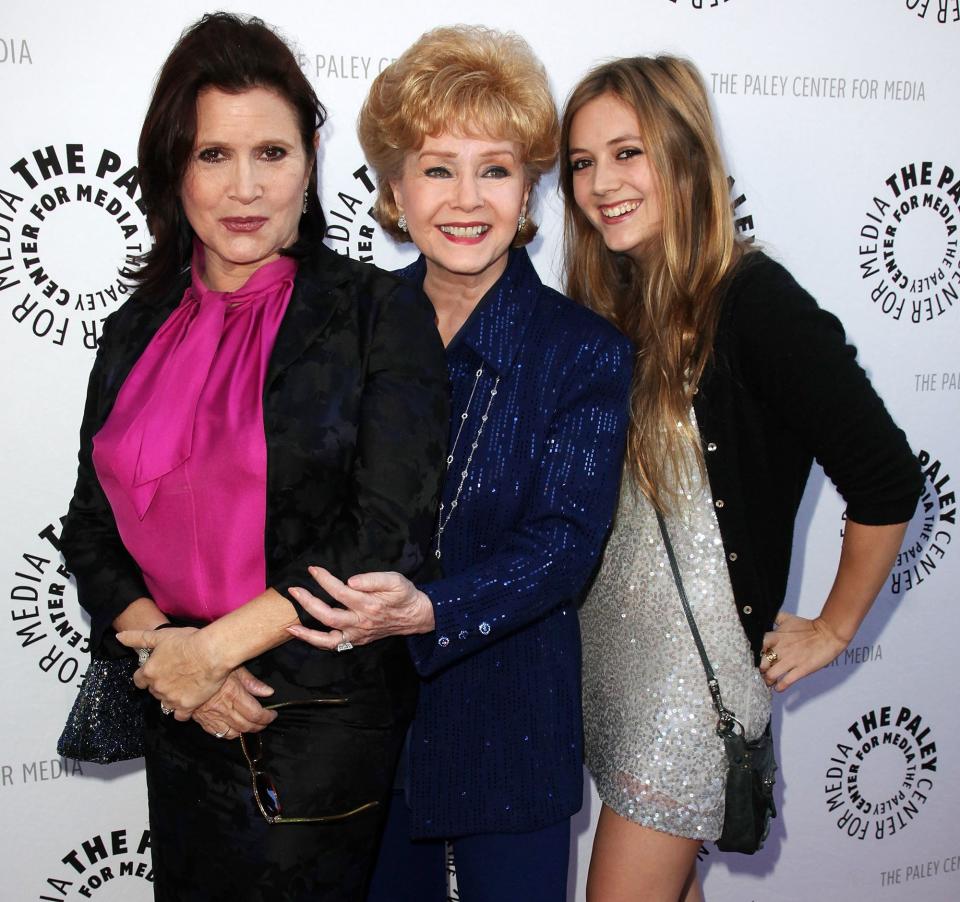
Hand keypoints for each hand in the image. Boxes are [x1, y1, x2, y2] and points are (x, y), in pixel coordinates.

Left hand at [116, 625, 229, 718]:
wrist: (212, 653)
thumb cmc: (188, 641)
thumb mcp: (161, 636)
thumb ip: (138, 638)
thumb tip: (119, 637)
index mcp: (149, 671)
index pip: (139, 680)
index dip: (147, 676)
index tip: (158, 671)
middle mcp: (157, 687)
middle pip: (154, 691)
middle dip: (162, 685)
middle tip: (176, 675)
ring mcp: (171, 699)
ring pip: (165, 703)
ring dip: (172, 697)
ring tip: (186, 686)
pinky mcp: (186, 706)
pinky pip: (179, 716)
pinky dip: (183, 711)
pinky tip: (190, 701)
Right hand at [191, 666, 275, 739]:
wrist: (184, 669)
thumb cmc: (211, 665)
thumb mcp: (235, 668)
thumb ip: (252, 682)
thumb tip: (268, 692)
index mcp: (232, 694)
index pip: (255, 714)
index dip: (267, 717)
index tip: (272, 715)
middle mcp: (222, 708)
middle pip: (246, 726)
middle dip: (259, 726)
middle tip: (265, 721)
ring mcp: (210, 716)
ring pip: (232, 733)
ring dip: (244, 732)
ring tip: (252, 726)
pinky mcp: (201, 720)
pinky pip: (217, 733)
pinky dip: (228, 734)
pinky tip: (234, 728)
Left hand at [286, 566, 434, 650]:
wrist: (415, 617)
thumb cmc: (404, 595)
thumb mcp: (395, 580)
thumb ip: (373, 579)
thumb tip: (350, 580)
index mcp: (368, 605)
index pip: (340, 591)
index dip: (324, 579)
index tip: (312, 570)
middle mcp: (360, 622)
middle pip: (328, 615)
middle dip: (308, 603)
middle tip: (294, 590)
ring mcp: (357, 634)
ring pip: (328, 638)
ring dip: (307, 633)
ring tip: (289, 625)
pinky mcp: (356, 640)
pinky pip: (333, 645)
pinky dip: (316, 642)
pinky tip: (303, 634)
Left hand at [759, 611, 847, 691]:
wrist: (829, 634)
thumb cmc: (808, 627)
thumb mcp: (789, 619)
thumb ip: (775, 617)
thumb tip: (763, 614)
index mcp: (776, 636)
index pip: (757, 645)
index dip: (753, 653)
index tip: (753, 657)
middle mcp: (781, 649)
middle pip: (761, 663)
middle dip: (759, 669)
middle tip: (760, 672)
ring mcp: (791, 661)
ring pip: (771, 674)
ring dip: (767, 680)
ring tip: (768, 681)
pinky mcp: (801, 670)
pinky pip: (786, 682)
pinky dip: (779, 687)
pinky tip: (777, 688)